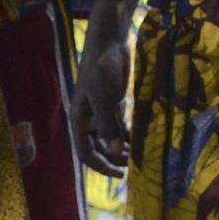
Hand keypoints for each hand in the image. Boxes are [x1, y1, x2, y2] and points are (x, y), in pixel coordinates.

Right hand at [70, 25, 129, 176]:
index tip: (120, 175)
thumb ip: (109, 126)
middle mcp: (88, 118)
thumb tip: (116, 153)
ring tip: (138, 157)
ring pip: (108, 137)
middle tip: (132, 168)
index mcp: (79, 120)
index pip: (86, 152)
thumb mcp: (105, 100)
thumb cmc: (103, 70)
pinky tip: (139, 141)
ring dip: (120, 148)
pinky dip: (127, 134)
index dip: (101, 166)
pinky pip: (118, 124)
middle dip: (112, 159)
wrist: (110, 44)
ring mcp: (100, 110)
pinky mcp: (113, 102)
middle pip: (97, 148)